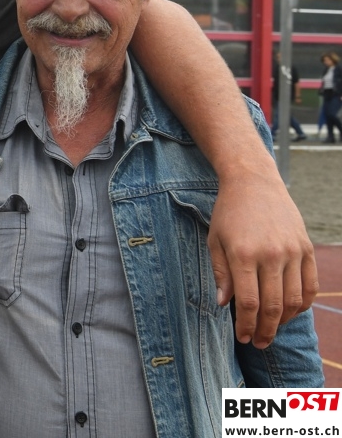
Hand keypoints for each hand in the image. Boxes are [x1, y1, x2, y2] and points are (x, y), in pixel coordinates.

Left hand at [209, 170, 316, 348]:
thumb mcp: (215, 241)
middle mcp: (271, 255)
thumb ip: (221, 274)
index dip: (246, 325)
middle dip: (265, 330)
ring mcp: (292, 252)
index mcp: (244, 254)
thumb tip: (224, 305)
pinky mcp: (306, 248)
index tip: (242, 337)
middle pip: (273, 306)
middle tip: (258, 343)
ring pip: (294, 300)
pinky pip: (310, 285)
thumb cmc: (229, 213)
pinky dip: (302, 304)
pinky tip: (290, 312)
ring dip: (284, 321)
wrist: (254, 183)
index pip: (249, 302)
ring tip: (272, 330)